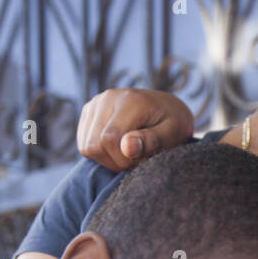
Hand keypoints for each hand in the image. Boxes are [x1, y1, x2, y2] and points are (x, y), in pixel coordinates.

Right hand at [77, 88, 194, 171]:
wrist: (167, 110)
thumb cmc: (174, 125)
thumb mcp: (174, 134)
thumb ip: (152, 141)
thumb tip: (126, 146)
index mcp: (130, 100)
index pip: (109, 140)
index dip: (124, 159)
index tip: (143, 159)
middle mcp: (108, 97)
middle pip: (95, 145)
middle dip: (116, 161)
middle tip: (138, 157)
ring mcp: (95, 103)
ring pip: (87, 147)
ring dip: (108, 158)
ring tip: (130, 152)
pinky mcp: (89, 112)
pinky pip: (83, 144)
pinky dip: (100, 153)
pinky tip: (118, 147)